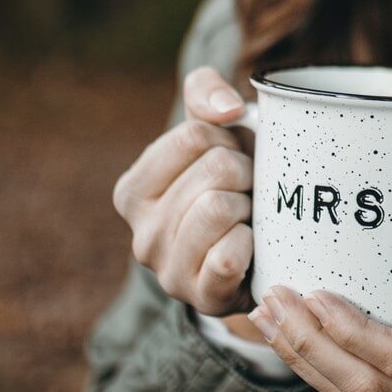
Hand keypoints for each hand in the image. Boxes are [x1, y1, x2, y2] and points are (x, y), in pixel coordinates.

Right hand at [112, 66, 254, 315]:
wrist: (258, 251)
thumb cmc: (232, 181)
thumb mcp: (213, 127)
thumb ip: (205, 92)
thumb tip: (227, 110)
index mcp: (133, 191)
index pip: (194, 135)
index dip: (229, 138)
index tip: (233, 157)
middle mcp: (141, 234)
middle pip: (215, 170)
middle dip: (246, 172)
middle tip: (248, 190)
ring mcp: (170, 272)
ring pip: (220, 208)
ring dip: (252, 206)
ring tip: (250, 215)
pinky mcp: (203, 299)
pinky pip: (228, 257)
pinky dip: (251, 243)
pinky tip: (252, 245)